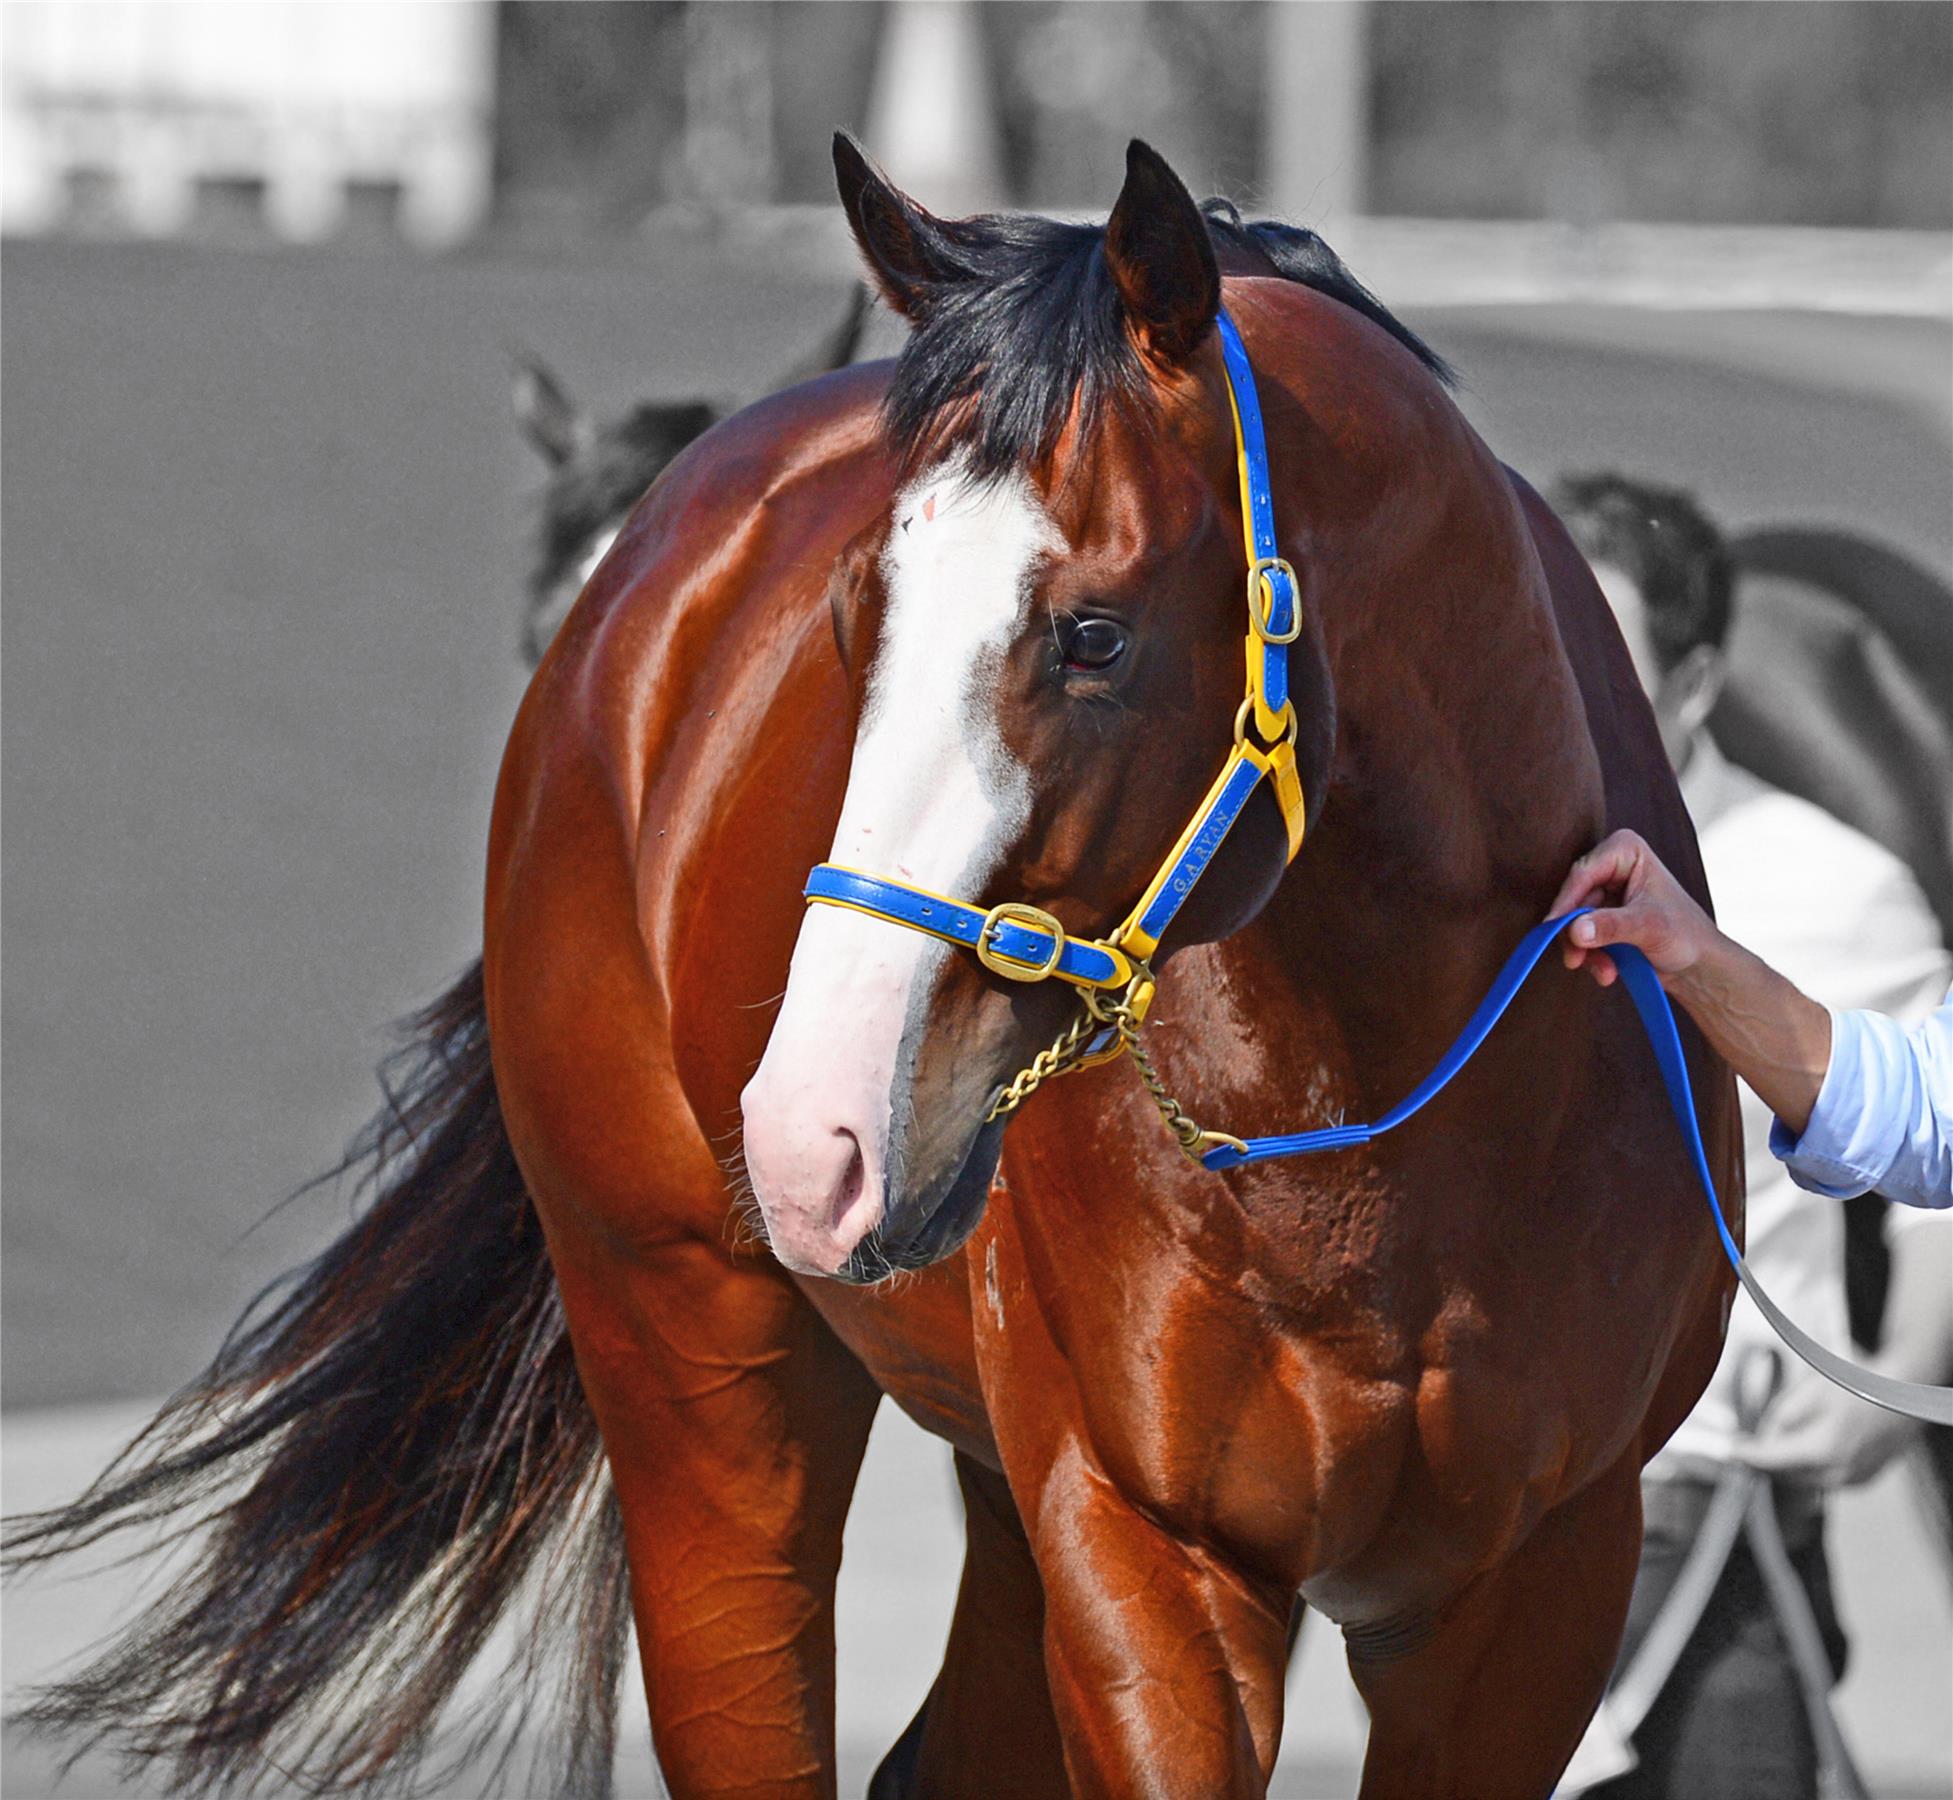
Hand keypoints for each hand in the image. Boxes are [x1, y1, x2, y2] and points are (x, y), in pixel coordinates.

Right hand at [1547, 828, 1720, 991]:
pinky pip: (1579, 936)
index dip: (1567, 902)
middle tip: (1576, 960)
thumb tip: (1574, 930)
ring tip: (1605, 972)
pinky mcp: (1601, 918)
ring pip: (1573, 921)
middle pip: (1573, 898)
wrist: (1698, 965)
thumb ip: (1611, 926)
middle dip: (1576, 933)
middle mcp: (1611, 867)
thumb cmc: (1685, 935)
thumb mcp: (1648, 927)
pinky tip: (1608, 972)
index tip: (1554, 928)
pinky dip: (1590, 956)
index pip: (1583, 873)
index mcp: (1626, 851)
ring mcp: (1604, 894)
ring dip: (1584, 951)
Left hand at [1735, 1378, 1916, 1488]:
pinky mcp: (1862, 1480)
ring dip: (1788, 1464)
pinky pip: (1824, 1478)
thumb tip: (1765, 1436)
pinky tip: (1813, 1443)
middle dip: (1767, 1459)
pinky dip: (1810, 1466)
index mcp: (1824, 1449)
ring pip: (1805, 1479)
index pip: (1773, 1461)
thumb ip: (1781, 1416)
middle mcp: (1839, 1472)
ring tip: (1785, 1437)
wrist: (1904, 1395)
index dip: (1748, 1457)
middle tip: (1751, 1441)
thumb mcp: (1809, 1390)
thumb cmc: (1858, 1385)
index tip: (1731, 1450)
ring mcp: (1853, 1479)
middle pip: (1787, 1475)